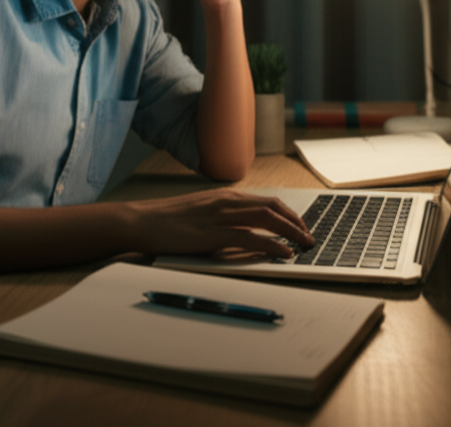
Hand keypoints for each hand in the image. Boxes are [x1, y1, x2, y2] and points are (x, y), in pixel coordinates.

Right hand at [126, 189, 313, 258]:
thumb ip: (224, 218)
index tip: (301, 226)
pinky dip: (272, 245)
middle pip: (273, 207)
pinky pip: (250, 238)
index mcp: (225, 196)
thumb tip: (245, 230)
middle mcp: (227, 201)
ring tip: (304, 244)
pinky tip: (283, 253)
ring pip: (268, 219)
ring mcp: (221, 216)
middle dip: (296, 222)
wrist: (141, 221)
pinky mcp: (212, 234)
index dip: (289, 213)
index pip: (267, 201)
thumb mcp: (202, 213)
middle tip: (309, 237)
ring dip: (291, 232)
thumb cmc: (167, 220)